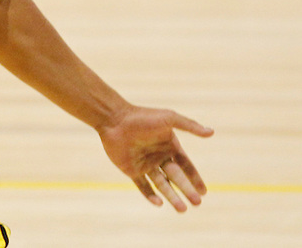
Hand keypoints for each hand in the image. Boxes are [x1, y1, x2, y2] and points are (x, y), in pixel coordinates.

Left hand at [98, 105, 213, 211]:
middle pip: (176, 177)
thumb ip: (189, 126)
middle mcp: (158, 156)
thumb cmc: (142, 117)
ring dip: (172, 197)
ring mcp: (145, 164)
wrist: (115, 119)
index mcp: (169, 146)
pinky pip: (143, 186)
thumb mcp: (169, 118)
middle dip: (187, 190)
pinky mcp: (131, 170)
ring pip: (162, 185)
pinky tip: (159, 203)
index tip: (204, 192)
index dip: (195, 178)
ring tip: (182, 209)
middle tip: (197, 203)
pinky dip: (151, 195)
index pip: (186, 165)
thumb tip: (211, 132)